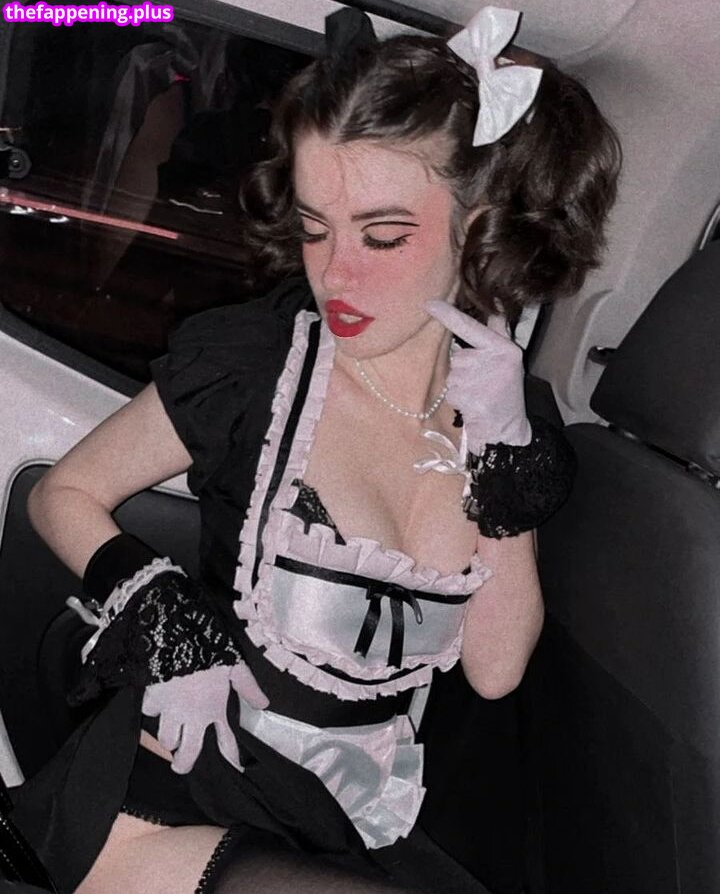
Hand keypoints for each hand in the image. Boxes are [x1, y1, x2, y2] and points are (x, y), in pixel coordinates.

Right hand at [142, 662, 268, 773]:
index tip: (233, 768)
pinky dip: (153, 709)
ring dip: (168, 739)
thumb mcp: (237, 668)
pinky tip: (157, 703)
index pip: (226, 741)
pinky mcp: (154, 700)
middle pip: (188, 752)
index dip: (230, 758)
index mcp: (216, 708)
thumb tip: (264, 705)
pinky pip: (149, 713)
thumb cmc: (213, 652)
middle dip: (183, 763)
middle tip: (181, 765)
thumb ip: (249, 688)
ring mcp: (171, 710)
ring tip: (170, 736)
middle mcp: (193, 716)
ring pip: (166, 739)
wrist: (183, 637)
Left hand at [427, 300, 530, 453]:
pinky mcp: (469, 398)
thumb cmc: (506, 391)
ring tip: (479, 395)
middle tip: (482, 383)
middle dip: (464, 370)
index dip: (448, 314)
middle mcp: (492, 361)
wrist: (508, 428)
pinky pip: (451, 393)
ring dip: (461, 386)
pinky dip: (458, 400)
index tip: (428, 303)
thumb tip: (496, 304)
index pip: (469, 327)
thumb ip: (499, 332)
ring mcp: (479, 380)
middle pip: (458, 357)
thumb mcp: (510, 358)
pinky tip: (473, 405)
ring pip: (453, 376)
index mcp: (502, 348)